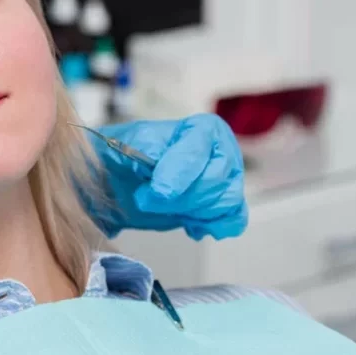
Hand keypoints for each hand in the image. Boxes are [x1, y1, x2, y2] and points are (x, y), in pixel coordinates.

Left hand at [87, 114, 247, 240]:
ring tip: (164, 207)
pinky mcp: (225, 205)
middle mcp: (222, 151)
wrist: (122, 178)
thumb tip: (155, 157)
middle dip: (179, 198)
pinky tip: (190, 225)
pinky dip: (211, 226)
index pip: (198, 152)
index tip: (158, 192)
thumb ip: (141, 149)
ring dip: (190, 212)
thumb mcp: (124, 144)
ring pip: (224, 203)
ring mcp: (228, 179)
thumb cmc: (125, 155)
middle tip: (147, 199)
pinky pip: (233, 220)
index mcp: (201, 129)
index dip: (178, 174)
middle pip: (214, 181)